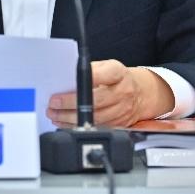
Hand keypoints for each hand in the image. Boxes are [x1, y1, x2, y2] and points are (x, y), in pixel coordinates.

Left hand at [46, 60, 173, 128]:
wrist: (140, 94)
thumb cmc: (118, 78)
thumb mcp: (107, 66)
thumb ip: (90, 70)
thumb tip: (67, 78)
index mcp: (118, 73)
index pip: (102, 75)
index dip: (84, 81)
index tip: (66, 85)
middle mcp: (122, 92)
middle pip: (96, 101)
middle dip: (71, 103)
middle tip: (54, 103)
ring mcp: (122, 110)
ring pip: (95, 118)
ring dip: (70, 118)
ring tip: (55, 114)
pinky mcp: (119, 124)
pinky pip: (96, 127)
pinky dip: (78, 126)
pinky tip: (65, 123)